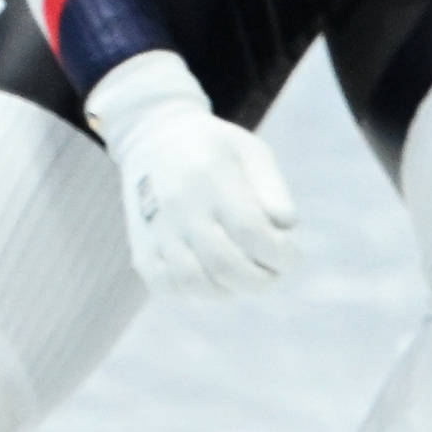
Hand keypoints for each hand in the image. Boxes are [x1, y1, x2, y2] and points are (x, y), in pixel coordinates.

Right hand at [87, 52, 297, 299]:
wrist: (152, 138)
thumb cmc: (215, 148)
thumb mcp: (251, 151)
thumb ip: (273, 189)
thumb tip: (285, 229)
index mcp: (211, 176)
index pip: (251, 231)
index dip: (279, 255)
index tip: (291, 257)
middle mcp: (180, 204)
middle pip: (225, 263)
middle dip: (260, 280)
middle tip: (272, 274)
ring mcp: (157, 228)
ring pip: (194, 281)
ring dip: (229, 290)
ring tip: (244, 279)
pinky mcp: (141, 246)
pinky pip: (166, 286)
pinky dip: (195, 293)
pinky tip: (214, 280)